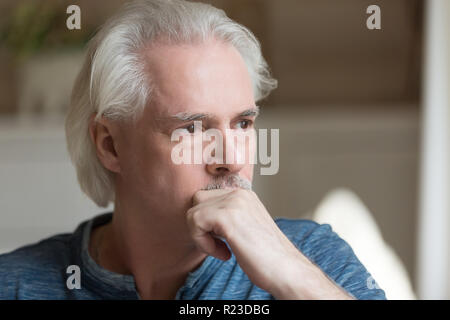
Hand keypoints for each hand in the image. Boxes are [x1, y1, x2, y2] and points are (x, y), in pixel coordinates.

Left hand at [186, 188, 310, 296]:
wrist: (286, 269)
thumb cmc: (267, 257)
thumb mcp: (245, 228)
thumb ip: (228, 218)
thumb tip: (202, 220)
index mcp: (244, 195)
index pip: (208, 198)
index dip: (208, 222)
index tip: (223, 241)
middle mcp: (239, 194)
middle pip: (197, 200)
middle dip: (201, 225)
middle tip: (219, 244)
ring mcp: (233, 202)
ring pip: (193, 212)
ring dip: (202, 237)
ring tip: (223, 251)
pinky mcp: (226, 215)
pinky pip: (195, 222)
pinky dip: (203, 243)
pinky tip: (224, 253)